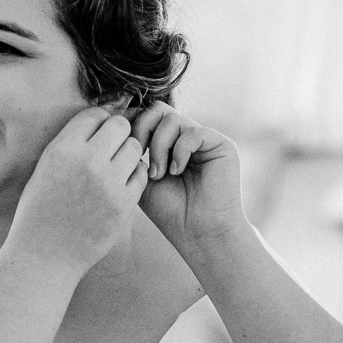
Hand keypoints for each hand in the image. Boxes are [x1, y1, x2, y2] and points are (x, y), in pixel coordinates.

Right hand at [7, 106, 148, 272]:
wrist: (45, 254)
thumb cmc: (40, 211)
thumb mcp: (44, 169)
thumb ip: (69, 145)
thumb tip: (98, 119)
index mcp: (62, 150)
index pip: (94, 115)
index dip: (97, 122)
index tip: (95, 135)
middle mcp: (87, 162)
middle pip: (120, 125)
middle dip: (117, 134)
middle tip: (110, 149)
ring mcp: (108, 183)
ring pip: (135, 147)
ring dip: (128, 154)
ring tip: (116, 167)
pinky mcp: (124, 204)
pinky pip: (141, 174)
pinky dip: (133, 176)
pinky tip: (120, 185)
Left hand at [130, 102, 247, 250]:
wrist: (199, 233)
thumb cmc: (169, 211)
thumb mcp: (141, 179)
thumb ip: (132, 152)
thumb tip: (120, 126)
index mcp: (169, 143)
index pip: (147, 116)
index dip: (131, 128)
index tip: (121, 150)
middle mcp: (187, 137)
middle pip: (158, 109)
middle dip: (142, 129)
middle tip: (138, 156)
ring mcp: (205, 139)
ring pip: (172, 119)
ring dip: (158, 146)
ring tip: (159, 174)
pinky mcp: (222, 144)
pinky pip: (193, 132)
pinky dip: (178, 151)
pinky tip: (176, 172)